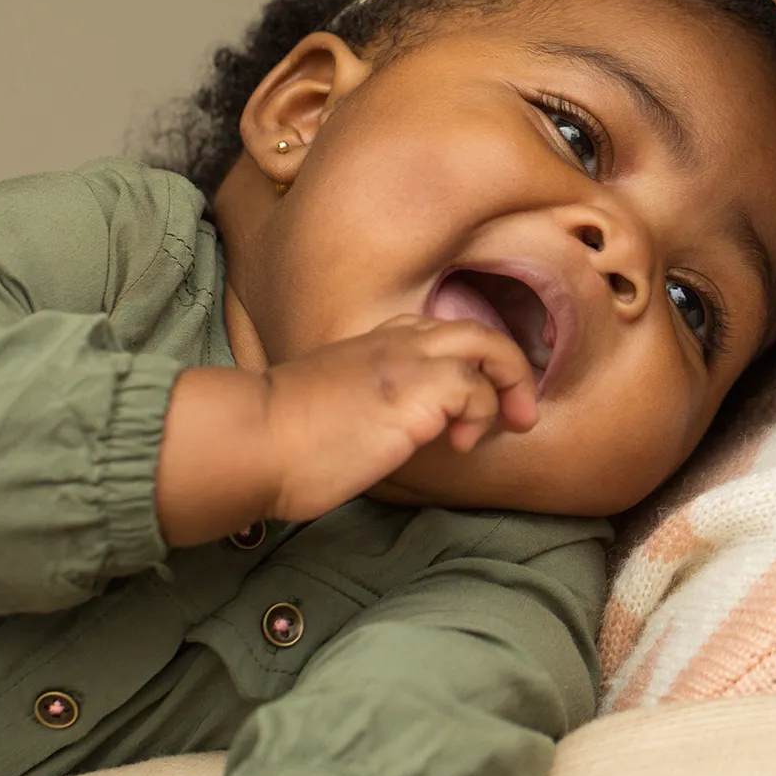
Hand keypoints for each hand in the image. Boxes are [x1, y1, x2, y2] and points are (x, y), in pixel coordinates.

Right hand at [264, 316, 537, 519]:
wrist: (256, 439)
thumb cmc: (278, 440)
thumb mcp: (326, 409)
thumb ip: (360, 406)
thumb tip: (377, 437)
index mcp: (369, 344)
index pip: (432, 331)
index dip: (464, 360)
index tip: (474, 397)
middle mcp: (393, 342)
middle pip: (474, 330)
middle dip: (508, 367)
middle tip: (520, 411)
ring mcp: (407, 362)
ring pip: (488, 345)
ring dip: (510, 385)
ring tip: (511, 424)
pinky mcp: (418, 392)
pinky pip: (475, 389)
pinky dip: (482, 414)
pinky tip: (460, 445)